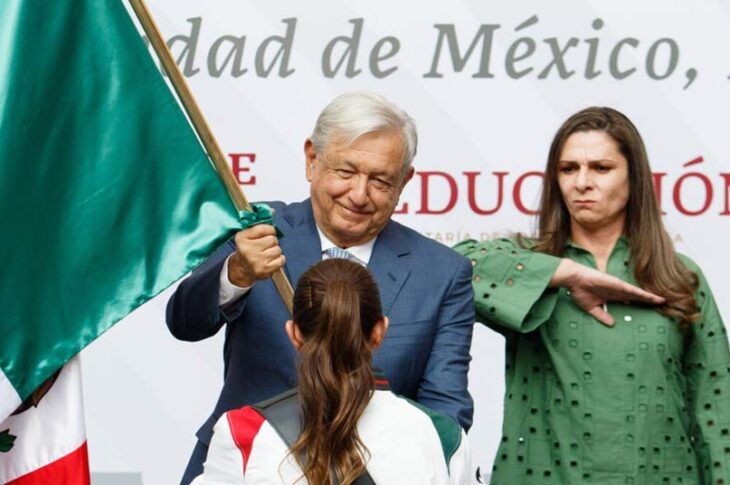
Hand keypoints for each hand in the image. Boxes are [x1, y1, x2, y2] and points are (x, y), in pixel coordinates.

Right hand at [227, 225, 284, 286]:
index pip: (264, 228)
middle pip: (272, 239)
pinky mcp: (264, 270)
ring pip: (278, 249)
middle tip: (265, 246)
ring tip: (267, 253)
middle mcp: (247, 250)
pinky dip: (279, 260)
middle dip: (272, 241)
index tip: (269, 232)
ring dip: (275, 251)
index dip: (270, 229)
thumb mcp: (248, 233)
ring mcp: (256, 261)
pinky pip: (281, 260)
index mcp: (242, 238)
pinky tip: (271, 260)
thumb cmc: (247, 248)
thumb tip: (273, 211)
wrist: (242, 269)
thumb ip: (260, 221)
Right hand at [550, 259, 664, 325]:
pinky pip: (632, 289)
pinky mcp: (617, 284)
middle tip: (663, 306)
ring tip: (662, 301)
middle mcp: (618, 292)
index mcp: (613, 297)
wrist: (574, 280)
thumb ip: (602, 315)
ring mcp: (618, 287)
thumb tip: (612, 324)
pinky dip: (642, 293)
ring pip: (638, 293)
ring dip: (650, 297)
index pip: (630, 301)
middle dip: (649, 301)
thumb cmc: (580, 291)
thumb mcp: (591, 308)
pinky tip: (651, 297)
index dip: (640, 305)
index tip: (651, 310)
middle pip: (638, 297)